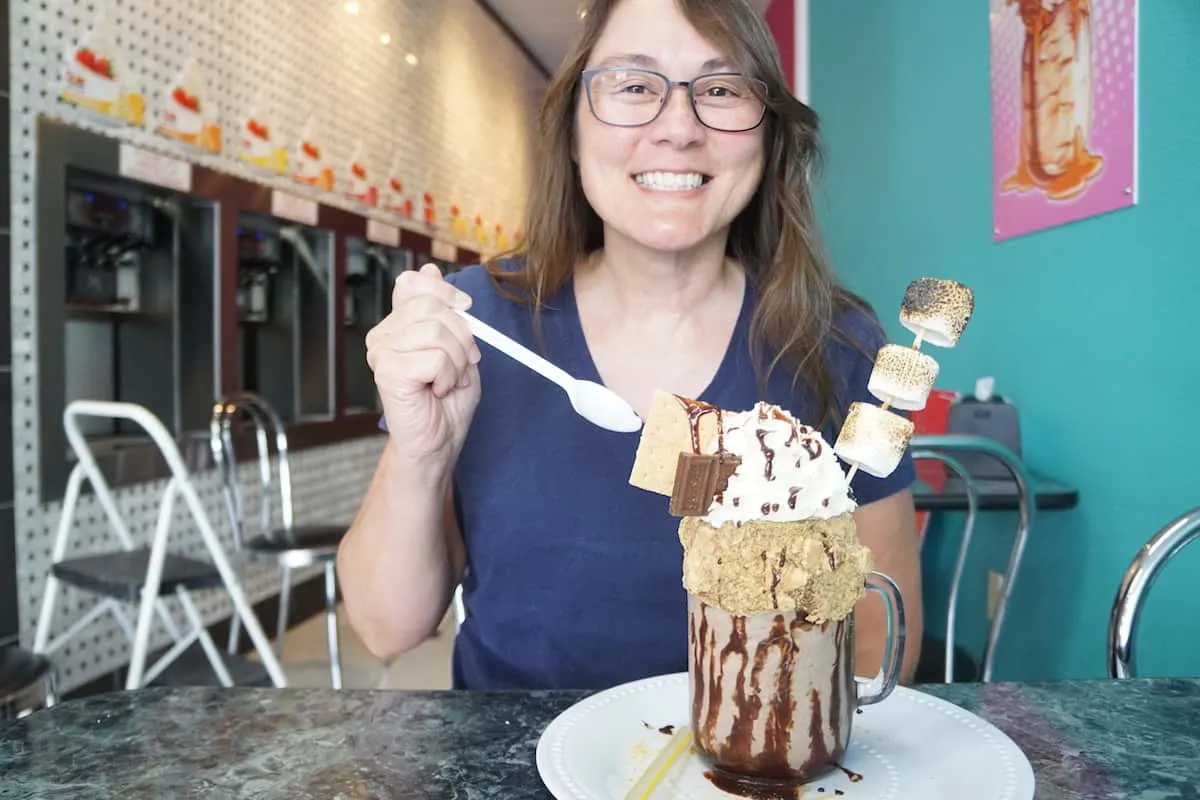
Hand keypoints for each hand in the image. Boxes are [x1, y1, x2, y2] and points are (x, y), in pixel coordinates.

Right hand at [366, 264, 481, 477]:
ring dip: (457, 360)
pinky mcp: (386, 371)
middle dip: (462, 335)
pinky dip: (448, 376)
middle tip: (464, 362)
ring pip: (437, 331)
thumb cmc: (448, 399)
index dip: (445, 291)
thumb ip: (444, 310)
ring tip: (450, 380)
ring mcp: (381, 352)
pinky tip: (437, 390)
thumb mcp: (456, 346)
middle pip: (432, 306)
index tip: (466, 308)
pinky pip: (434, 357)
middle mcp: (383, 334)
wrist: (440, 441)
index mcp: (397, 324)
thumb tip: (430, 268)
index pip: (414, 283)